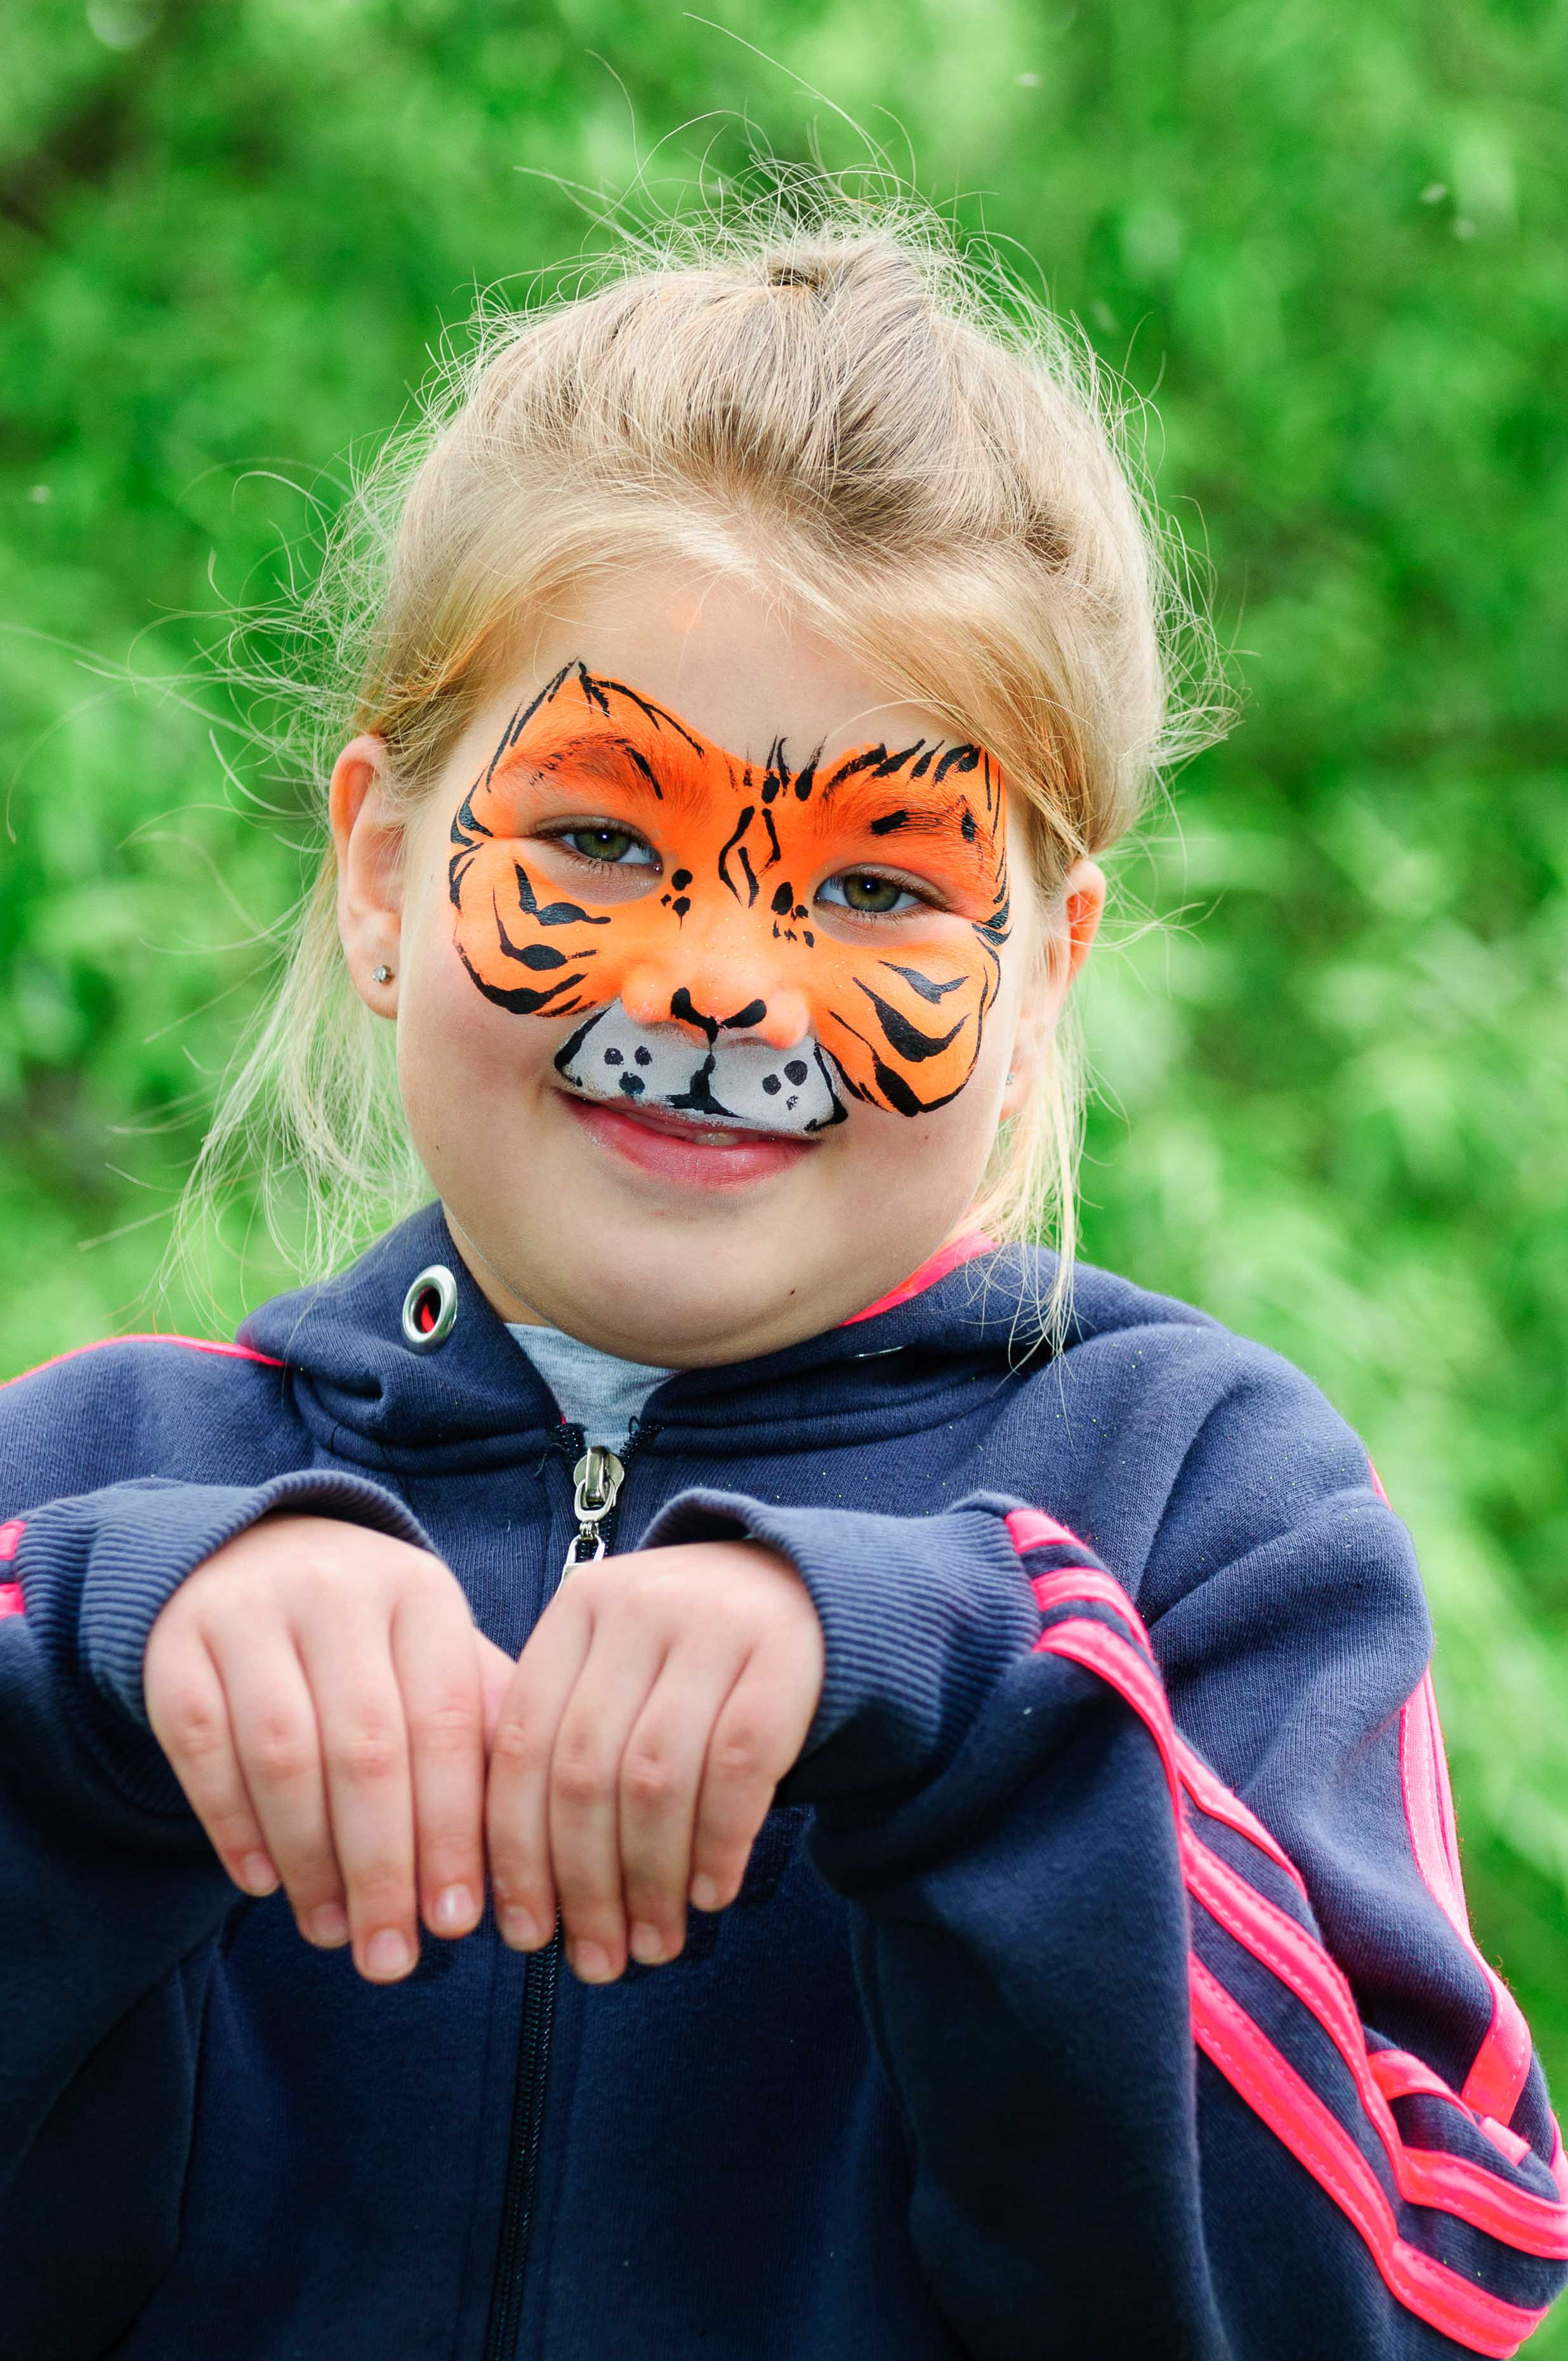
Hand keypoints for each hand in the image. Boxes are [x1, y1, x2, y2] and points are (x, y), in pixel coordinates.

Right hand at [145, 1516, 514, 1982]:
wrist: (250, 1555)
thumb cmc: (368, 1633)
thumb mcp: (434, 1651)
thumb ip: (480, 1729)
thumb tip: (528, 1843)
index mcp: (421, 1593)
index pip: (447, 1725)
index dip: (452, 1831)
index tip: (458, 1922)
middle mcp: (338, 1591)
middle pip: (367, 1749)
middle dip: (383, 1868)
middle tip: (390, 1957)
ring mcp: (250, 1613)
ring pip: (284, 1756)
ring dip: (311, 1861)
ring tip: (332, 1931)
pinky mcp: (175, 1645)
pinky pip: (203, 1749)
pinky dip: (233, 1826)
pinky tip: (264, 1883)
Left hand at [485, 1540, 824, 1982]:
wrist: (805, 1591)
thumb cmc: (688, 1660)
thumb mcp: (616, 1670)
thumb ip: (563, 1745)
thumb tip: (520, 1893)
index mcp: (576, 1611)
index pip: (521, 1744)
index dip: (516, 1851)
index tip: (522, 1934)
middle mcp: (636, 1607)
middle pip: (584, 1771)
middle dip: (584, 1885)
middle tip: (596, 1961)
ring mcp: (713, 1625)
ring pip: (656, 1780)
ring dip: (651, 1881)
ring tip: (655, 1944)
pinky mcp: (783, 1656)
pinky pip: (737, 1768)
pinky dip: (717, 1844)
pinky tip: (711, 1894)